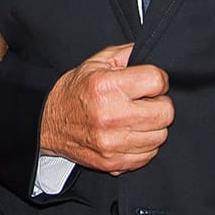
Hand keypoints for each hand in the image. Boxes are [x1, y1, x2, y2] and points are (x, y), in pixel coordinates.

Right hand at [40, 43, 172, 173]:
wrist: (48, 123)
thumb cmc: (73, 92)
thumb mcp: (94, 63)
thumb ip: (124, 54)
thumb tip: (147, 51)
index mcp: (106, 86)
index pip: (156, 81)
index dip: (158, 79)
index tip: (152, 82)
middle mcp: (111, 116)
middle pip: (165, 112)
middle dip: (159, 103)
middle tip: (146, 101)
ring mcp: (114, 143)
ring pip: (160, 136)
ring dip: (152, 126)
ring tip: (135, 117)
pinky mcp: (115, 163)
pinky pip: (149, 155)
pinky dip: (144, 144)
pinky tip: (130, 133)